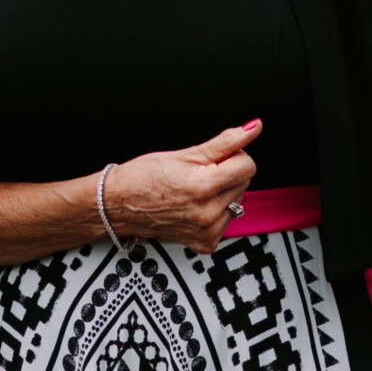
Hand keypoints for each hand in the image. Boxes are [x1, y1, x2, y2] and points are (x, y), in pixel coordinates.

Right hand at [106, 121, 258, 252]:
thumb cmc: (143, 177)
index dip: (232, 155)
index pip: (247, 165)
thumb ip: (225, 142)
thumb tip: (252, 128)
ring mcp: (207, 230)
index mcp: (203, 186)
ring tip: (193, 190)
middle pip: (243, 183)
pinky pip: (226, 221)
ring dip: (221, 193)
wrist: (119, 204)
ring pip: (236, 201)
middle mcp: (208, 212)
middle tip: (198, 173)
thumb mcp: (184, 153)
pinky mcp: (205, 242)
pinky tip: (194, 207)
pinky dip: (215, 212)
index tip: (214, 157)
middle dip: (226, 173)